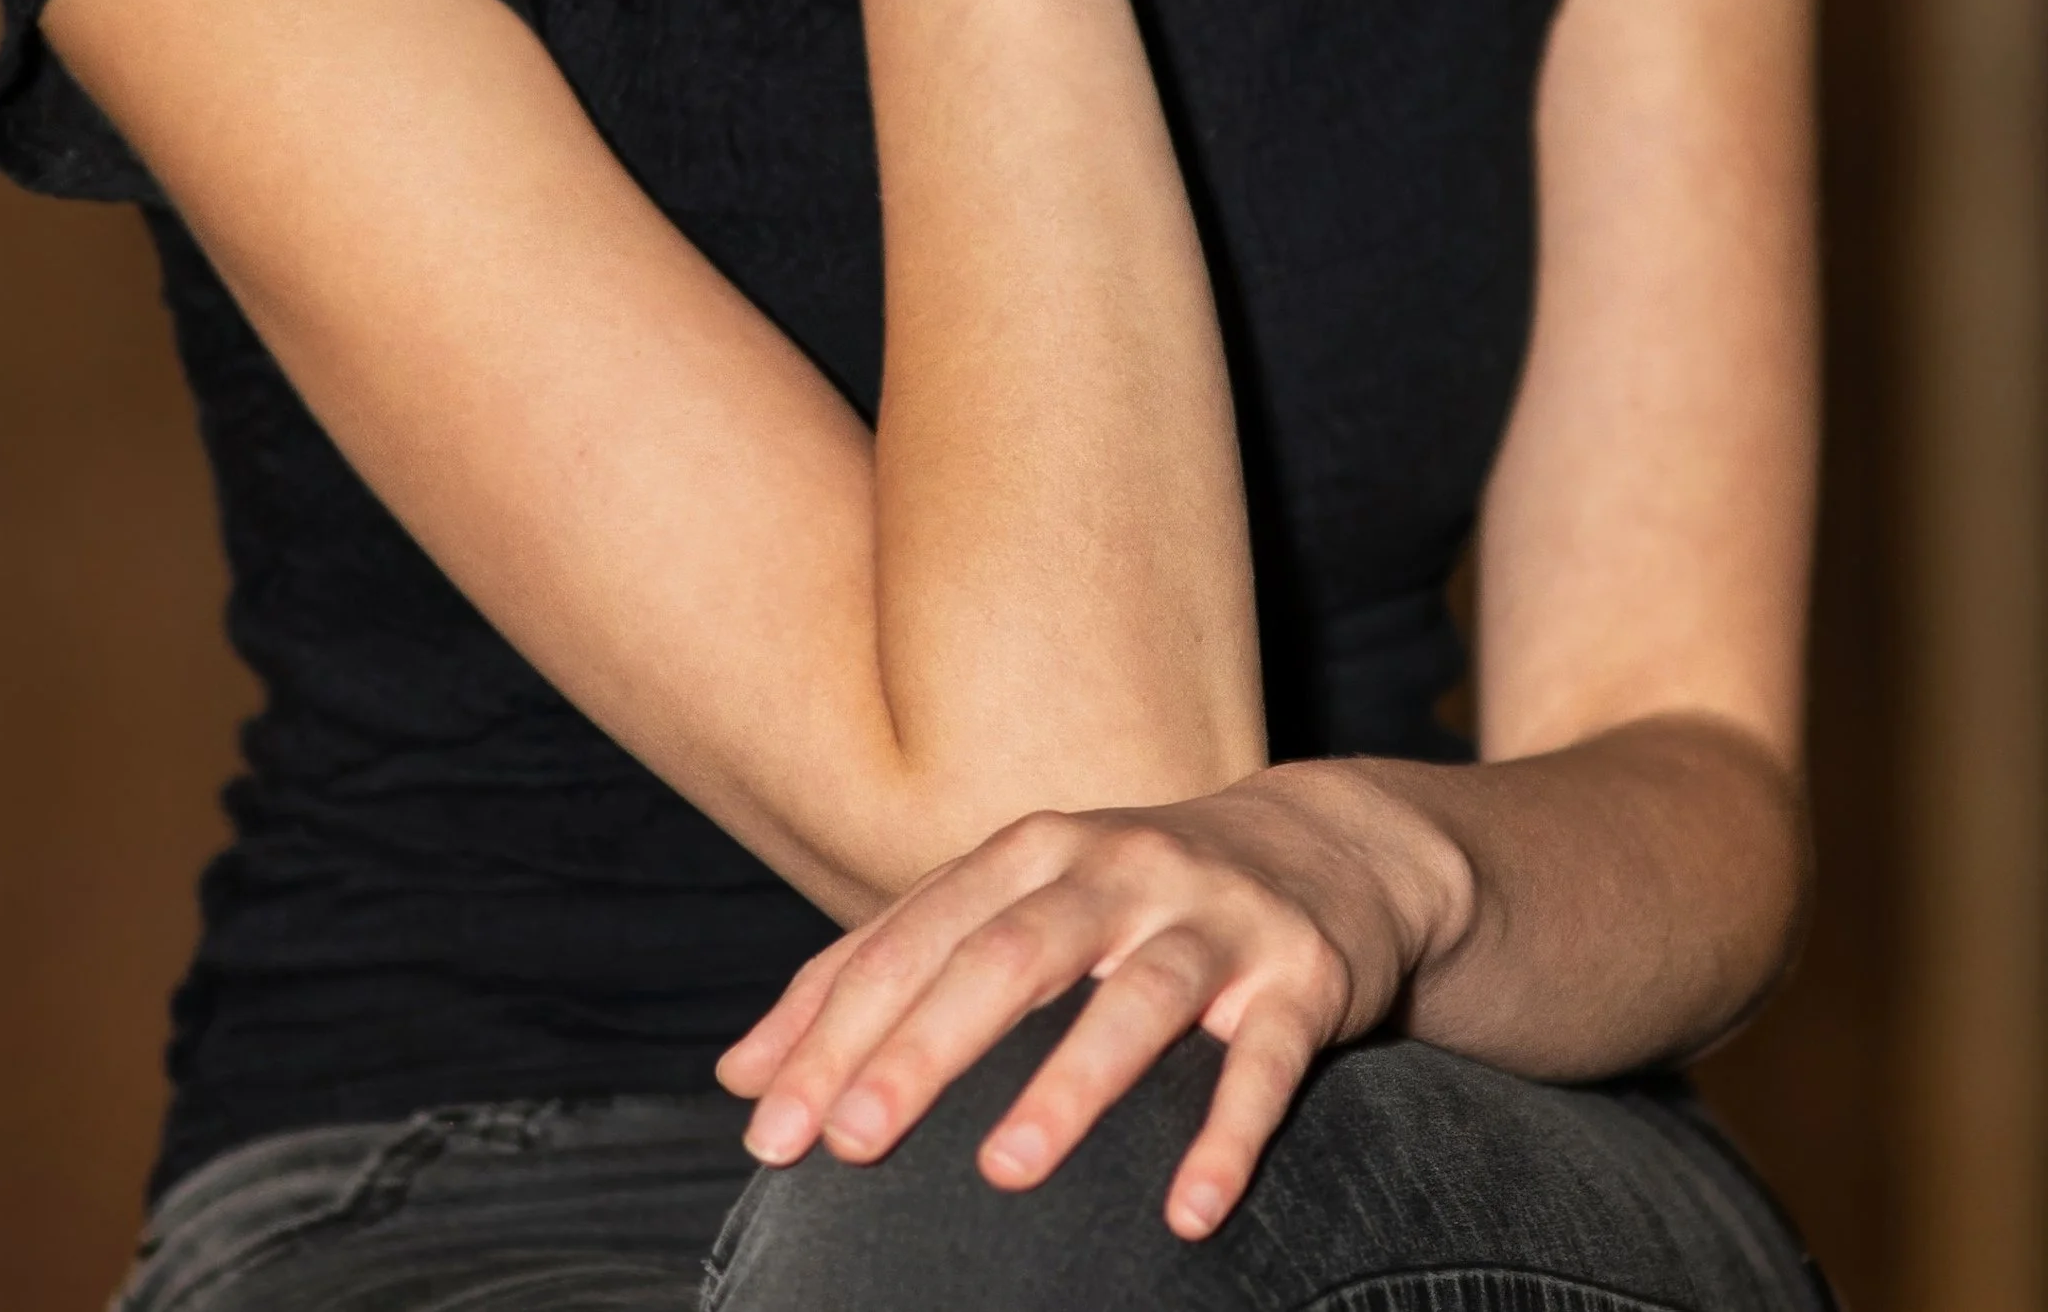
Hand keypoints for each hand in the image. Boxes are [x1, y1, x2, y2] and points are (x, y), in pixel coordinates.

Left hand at [716, 772, 1471, 1238]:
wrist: (1321, 847)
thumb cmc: (1125, 896)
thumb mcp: (1006, 905)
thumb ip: (884, 974)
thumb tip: (741, 1077)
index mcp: (1030, 852)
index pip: (912, 938)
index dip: (836, 1027)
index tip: (770, 1126)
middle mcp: (1114, 868)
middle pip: (1007, 953)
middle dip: (923, 1047)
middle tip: (853, 1142)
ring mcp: (1212, 918)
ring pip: (1137, 1000)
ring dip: (1070, 1084)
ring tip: (1004, 1170)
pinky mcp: (1299, 975)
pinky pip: (1263, 1060)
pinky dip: (1227, 1134)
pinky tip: (1188, 1213)